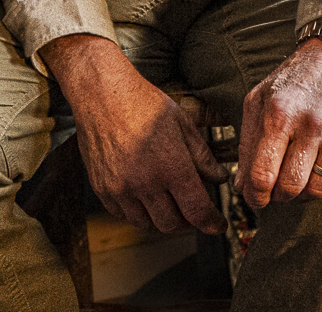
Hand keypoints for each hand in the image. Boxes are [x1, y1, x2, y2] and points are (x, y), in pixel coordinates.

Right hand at [41, 34, 225, 234]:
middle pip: (172, 223)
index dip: (211, 222)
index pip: (197, 210)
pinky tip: (146, 197)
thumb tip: (218, 177)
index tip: (217, 225)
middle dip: (187, 221)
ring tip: (169, 202)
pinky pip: (123, 215)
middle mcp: (144, 183)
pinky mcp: (102, 189)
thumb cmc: (143, 103)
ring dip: (162, 218)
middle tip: (193, 209)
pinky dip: (138, 213)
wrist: (102, 95)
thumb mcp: (183, 123)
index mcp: (170, 166)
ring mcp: (120, 189)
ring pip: (147, 224)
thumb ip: (202, 156)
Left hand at [236, 38, 321, 208]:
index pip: (263, 175)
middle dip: (279, 197)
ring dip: (305, 195)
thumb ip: (248, 142)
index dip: (256, 197)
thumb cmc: (296, 78)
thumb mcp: (261, 98)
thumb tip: (243, 186)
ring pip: (319, 190)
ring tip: (300, 181)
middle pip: (291, 188)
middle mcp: (311, 123)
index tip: (256, 199)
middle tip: (278, 190)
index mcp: (280, 113)